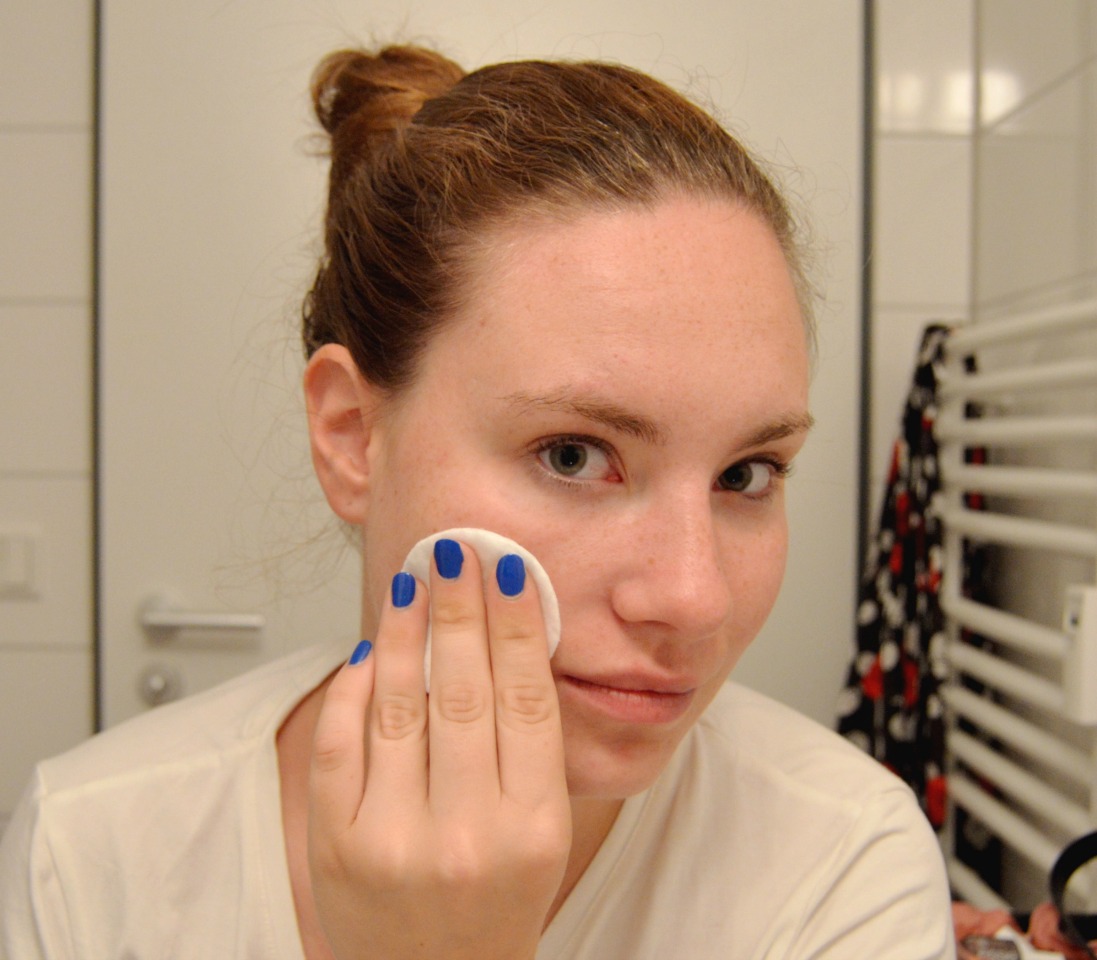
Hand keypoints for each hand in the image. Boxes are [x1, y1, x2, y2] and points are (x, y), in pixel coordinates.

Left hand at [308, 539, 571, 959]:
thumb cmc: (495, 904)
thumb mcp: (541, 834)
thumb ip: (527, 747)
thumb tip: (503, 641)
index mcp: (533, 828)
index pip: (527, 698)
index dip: (518, 625)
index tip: (509, 573)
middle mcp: (466, 834)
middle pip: (463, 688)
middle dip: (459, 607)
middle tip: (457, 553)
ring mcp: (393, 840)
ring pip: (399, 704)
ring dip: (405, 629)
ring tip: (414, 580)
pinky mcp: (335, 845)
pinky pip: (341, 742)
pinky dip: (353, 686)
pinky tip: (370, 648)